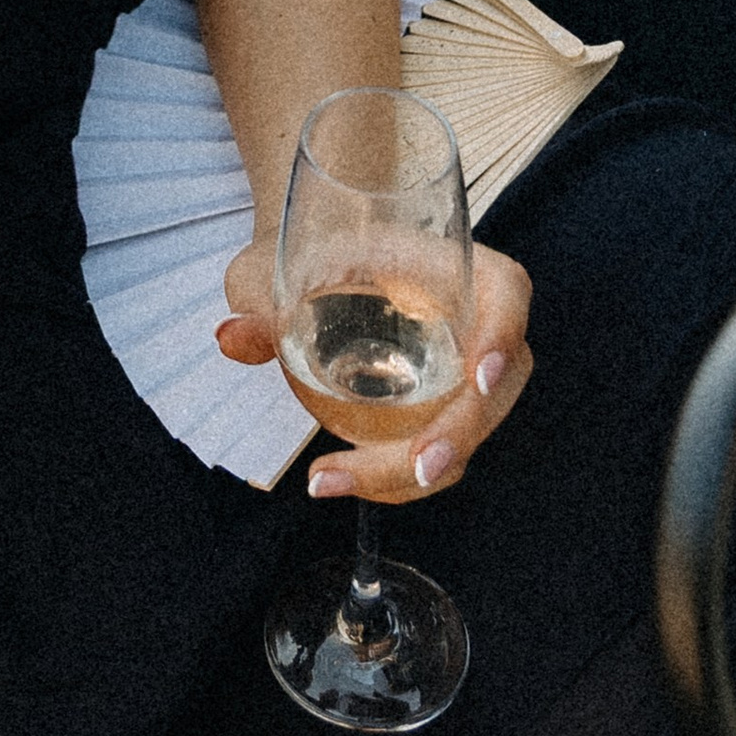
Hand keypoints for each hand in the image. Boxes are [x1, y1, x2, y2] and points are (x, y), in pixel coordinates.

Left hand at [217, 238, 535, 505]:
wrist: (310, 269)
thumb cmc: (307, 254)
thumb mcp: (279, 266)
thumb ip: (259, 299)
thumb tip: (231, 336)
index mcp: (447, 265)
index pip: (504, 289)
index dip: (503, 332)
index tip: (478, 376)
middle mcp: (467, 319)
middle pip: (494, 383)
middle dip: (459, 434)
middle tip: (415, 468)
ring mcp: (457, 370)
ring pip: (466, 432)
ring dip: (413, 471)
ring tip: (331, 481)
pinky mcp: (437, 409)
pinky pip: (434, 451)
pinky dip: (392, 476)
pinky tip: (335, 480)